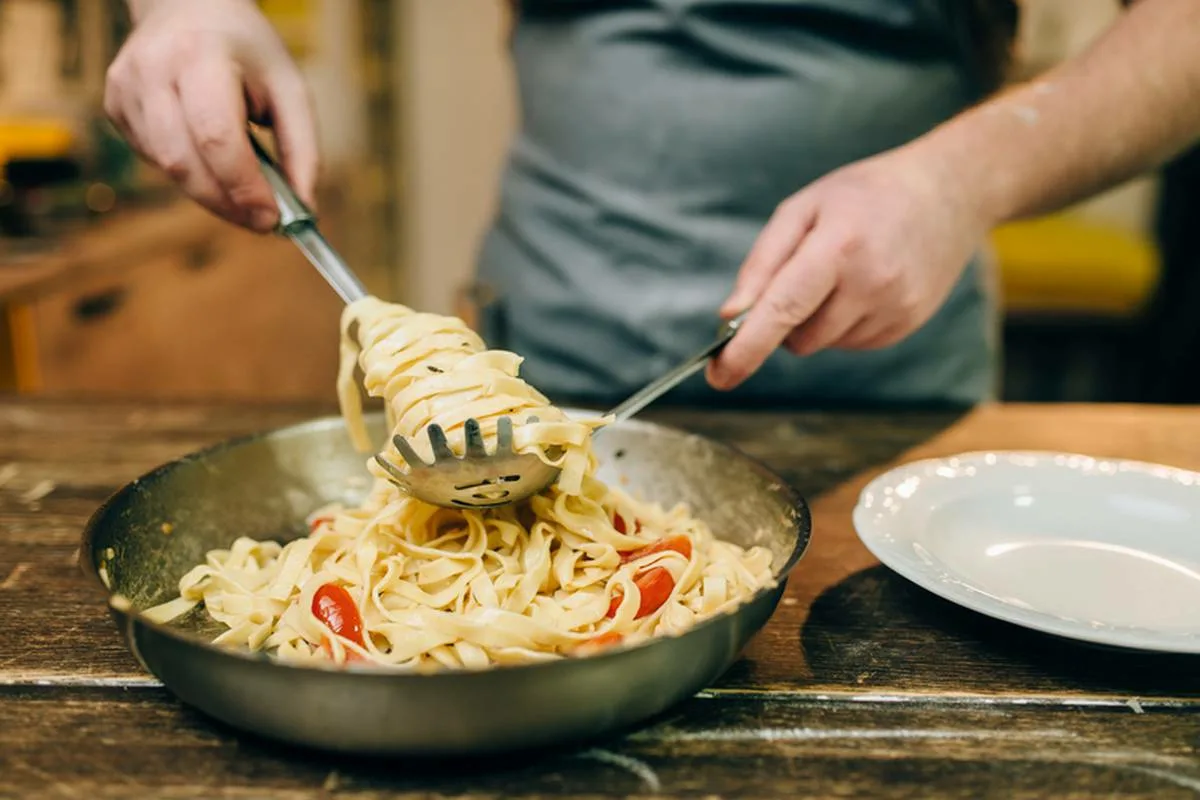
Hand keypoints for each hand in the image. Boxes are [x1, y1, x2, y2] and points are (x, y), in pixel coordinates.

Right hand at [104, 0, 316, 230]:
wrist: (188, 6)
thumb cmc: (246, 50)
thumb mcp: (289, 87)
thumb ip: (302, 150)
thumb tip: (305, 210)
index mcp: (199, 56)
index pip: (216, 136)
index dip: (244, 186)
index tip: (272, 219)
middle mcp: (152, 71)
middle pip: (184, 162)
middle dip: (227, 203)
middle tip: (262, 223)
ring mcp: (125, 89)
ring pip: (168, 168)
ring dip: (210, 193)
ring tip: (243, 191)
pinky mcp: (115, 106)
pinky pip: (156, 160)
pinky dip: (190, 173)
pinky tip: (208, 156)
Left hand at [706, 145, 988, 389]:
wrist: (949, 192)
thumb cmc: (864, 195)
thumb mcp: (803, 208)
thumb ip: (762, 263)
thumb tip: (730, 316)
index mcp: (838, 247)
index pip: (783, 310)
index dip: (746, 348)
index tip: (719, 376)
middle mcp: (871, 284)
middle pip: (798, 337)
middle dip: (785, 320)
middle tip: (805, 273)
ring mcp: (895, 309)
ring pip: (824, 343)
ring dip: (816, 320)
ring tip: (845, 270)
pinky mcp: (907, 325)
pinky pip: (851, 342)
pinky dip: (844, 322)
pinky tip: (865, 284)